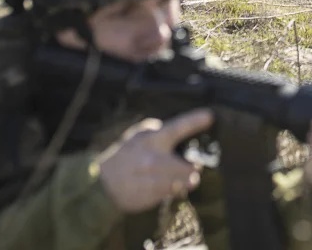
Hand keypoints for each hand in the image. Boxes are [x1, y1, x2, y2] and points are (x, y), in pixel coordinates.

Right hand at [97, 110, 212, 212]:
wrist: (101, 183)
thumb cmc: (126, 155)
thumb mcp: (139, 136)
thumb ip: (159, 132)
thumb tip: (184, 133)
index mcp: (152, 138)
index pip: (176, 127)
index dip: (193, 121)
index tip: (210, 116)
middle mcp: (151, 157)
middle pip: (187, 165)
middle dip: (193, 167)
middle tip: (195, 167)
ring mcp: (150, 178)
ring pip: (182, 182)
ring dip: (187, 181)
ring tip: (188, 179)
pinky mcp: (148, 195)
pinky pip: (171, 194)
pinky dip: (175, 191)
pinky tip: (172, 188)